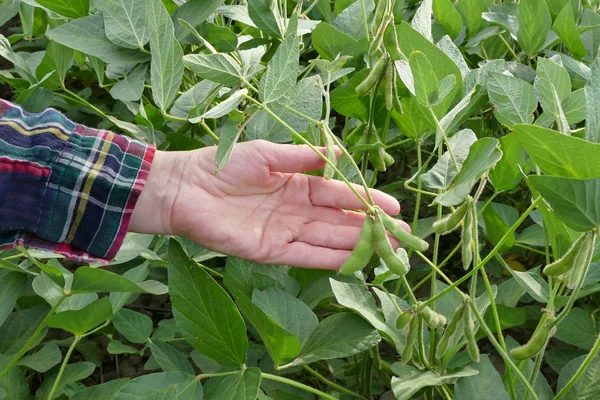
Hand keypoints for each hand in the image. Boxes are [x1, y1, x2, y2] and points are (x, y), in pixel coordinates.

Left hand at [130, 140, 409, 268]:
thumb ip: (301, 158)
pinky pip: (305, 256)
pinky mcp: (270, 252)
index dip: (365, 200)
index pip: (338, 194)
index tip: (393, 207)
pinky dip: (329, 260)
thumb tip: (339, 154)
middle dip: (369, 228)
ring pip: (327, 240)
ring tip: (388, 251)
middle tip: (402, 235)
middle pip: (338, 221)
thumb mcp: (266, 154)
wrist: (185, 188)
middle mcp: (295, 210)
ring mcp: (284, 232)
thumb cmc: (223, 164)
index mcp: (296, 185)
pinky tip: (354, 262)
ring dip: (356, 246)